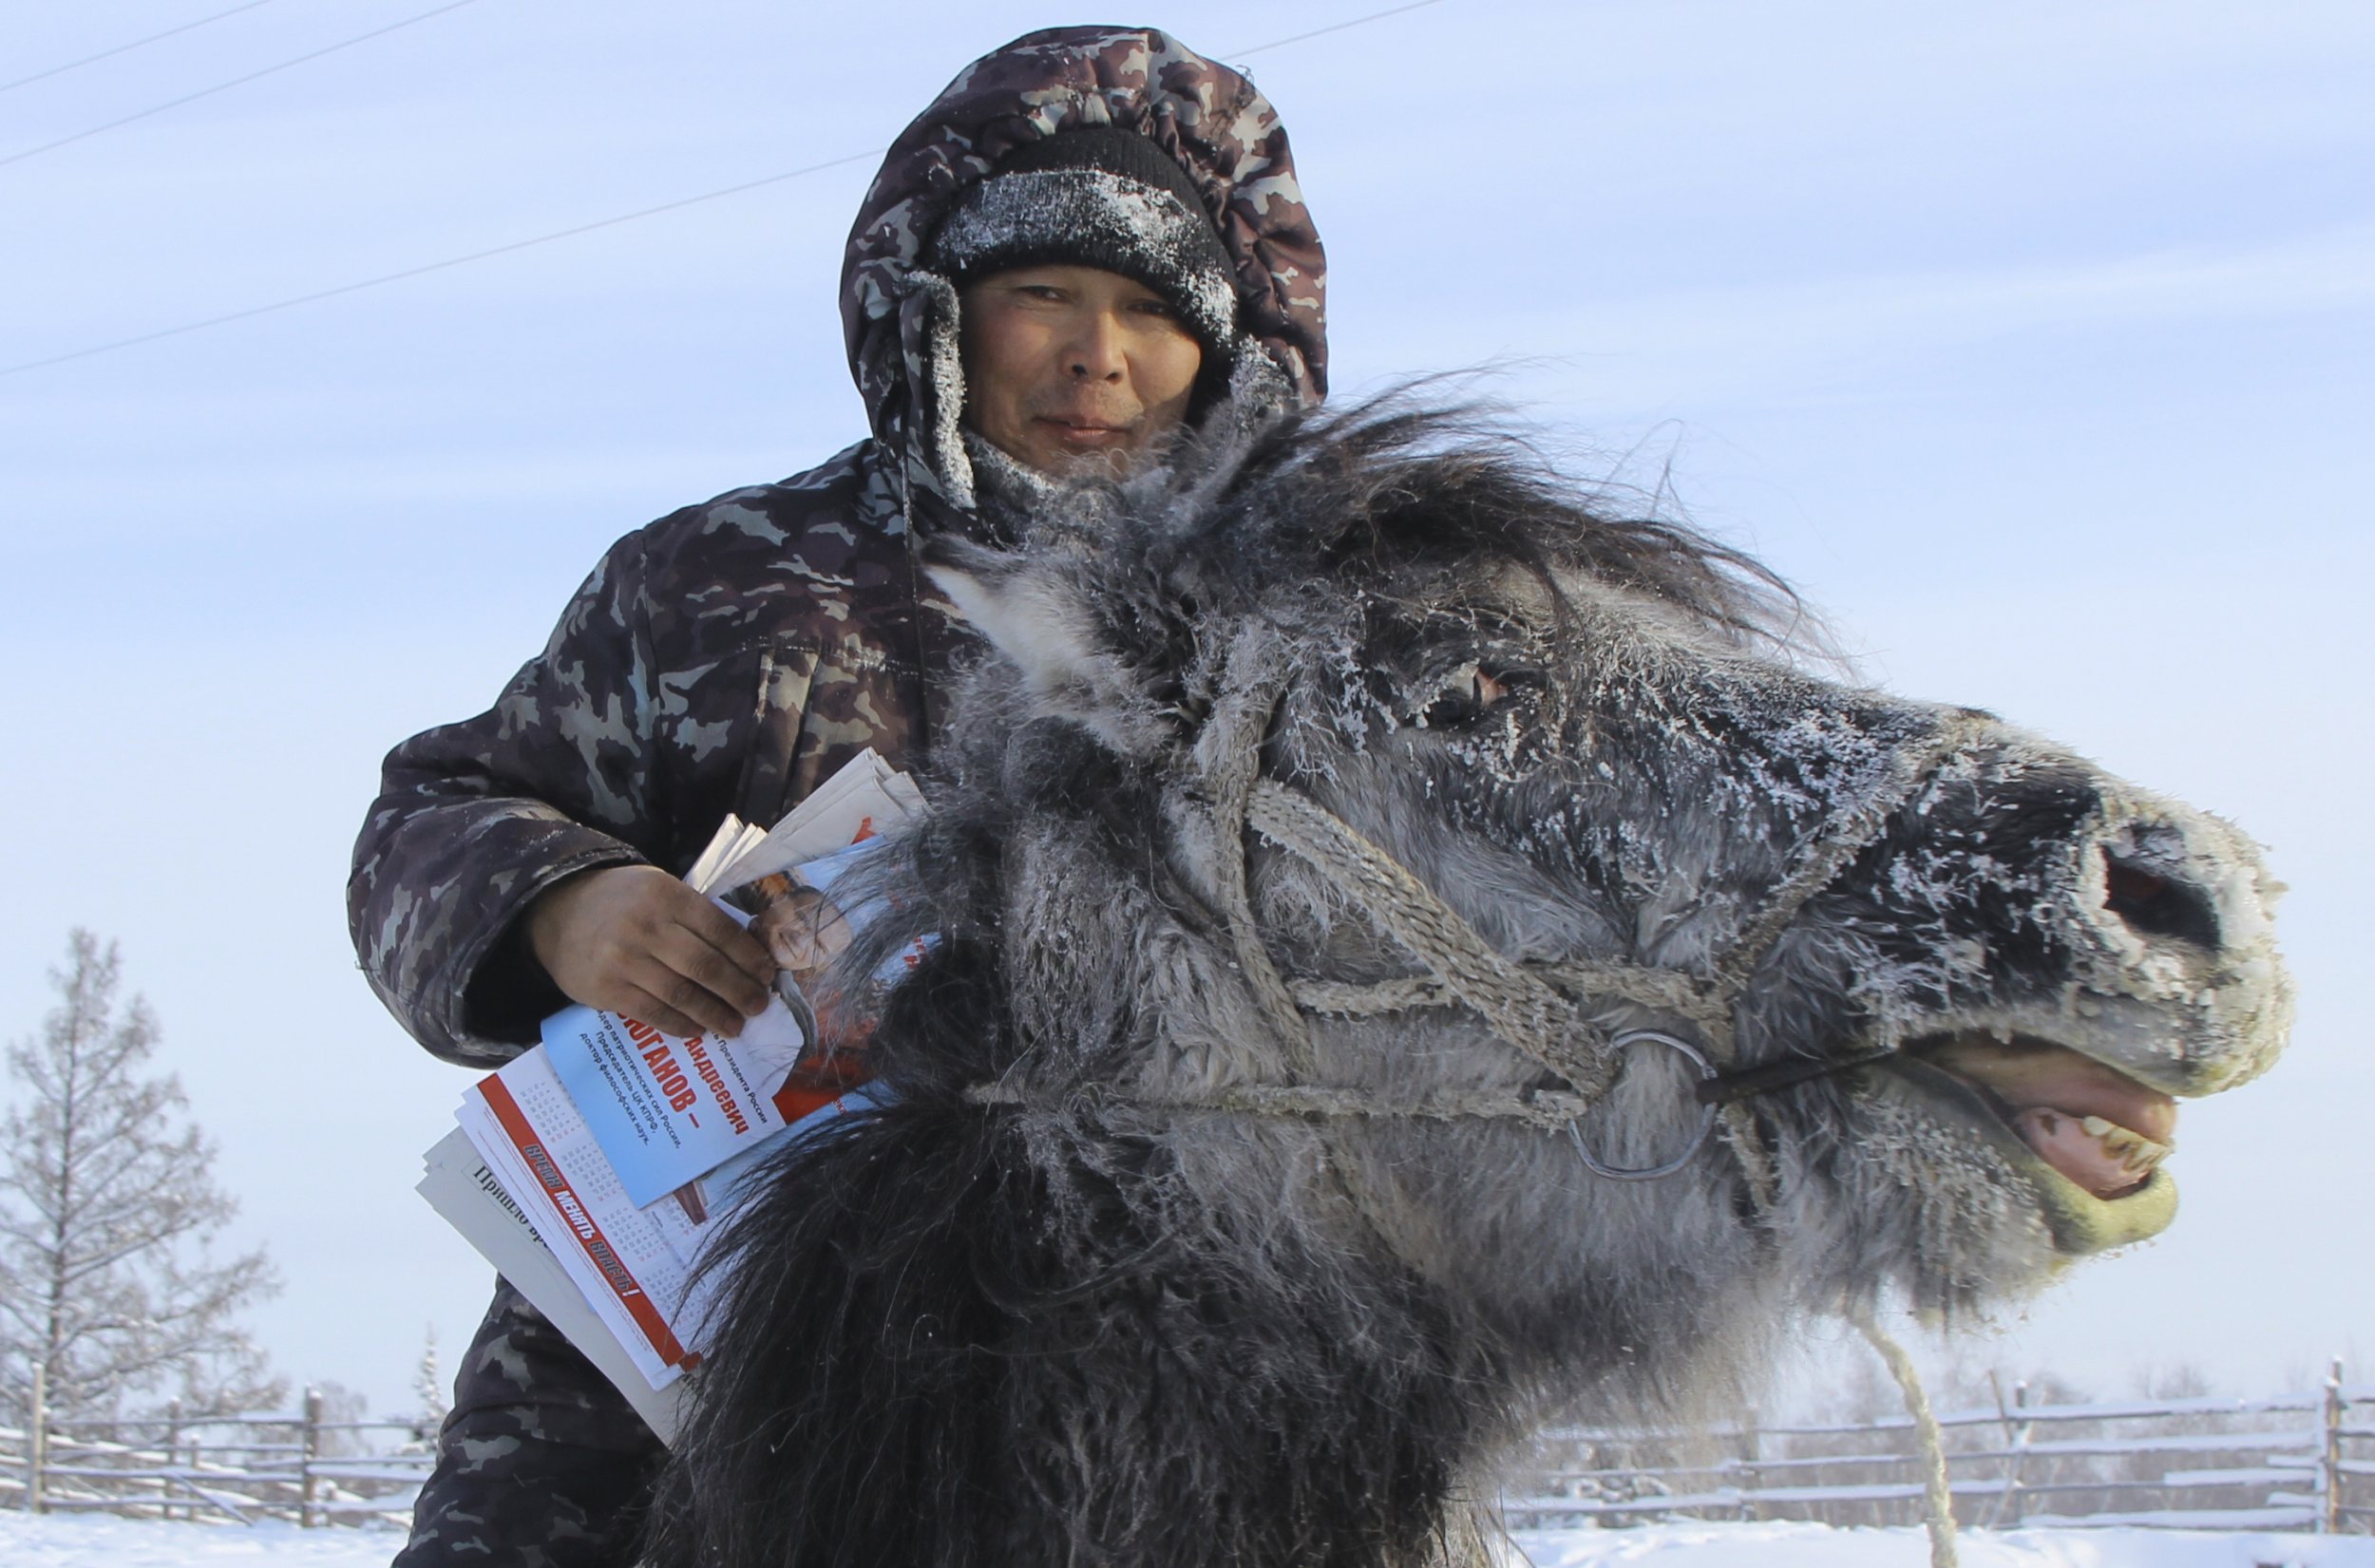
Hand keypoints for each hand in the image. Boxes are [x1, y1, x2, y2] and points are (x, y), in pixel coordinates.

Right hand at [526, 865, 775, 1039]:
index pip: (720, 930)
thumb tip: (746, 952)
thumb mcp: (659, 889)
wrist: (557, 912)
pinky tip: (698, 1030)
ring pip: (682, 994)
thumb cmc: (622, 901)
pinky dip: (680, 1024)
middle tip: (759, 1006)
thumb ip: (695, 915)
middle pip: (705, 966)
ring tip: (735, 1026)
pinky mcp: (606, 989)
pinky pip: (652, 1012)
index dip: (748, 957)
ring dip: (715, 1014)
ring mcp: (623, 959)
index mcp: (667, 896)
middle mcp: (646, 926)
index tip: (767, 975)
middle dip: (739, 990)